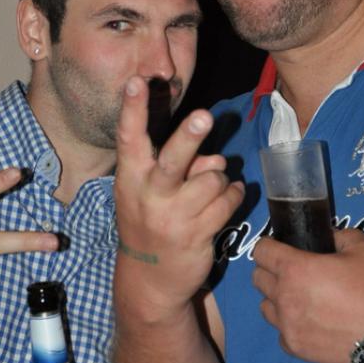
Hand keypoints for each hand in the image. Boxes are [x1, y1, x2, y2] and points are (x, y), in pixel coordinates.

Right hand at [114, 76, 243, 318]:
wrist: (149, 280)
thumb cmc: (149, 223)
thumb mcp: (149, 194)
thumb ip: (178, 168)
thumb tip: (216, 160)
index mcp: (131, 179)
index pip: (129, 138)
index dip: (133, 109)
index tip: (137, 81)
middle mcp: (149, 196)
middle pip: (174, 160)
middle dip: (189, 136)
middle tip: (205, 116)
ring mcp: (173, 218)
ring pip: (213, 179)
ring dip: (220, 179)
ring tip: (211, 189)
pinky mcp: (197, 235)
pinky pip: (228, 201)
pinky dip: (234, 195)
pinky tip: (226, 199)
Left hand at [252, 228, 363, 362]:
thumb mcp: (362, 247)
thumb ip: (339, 235)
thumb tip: (328, 235)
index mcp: (294, 268)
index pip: (260, 251)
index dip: (268, 245)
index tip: (279, 247)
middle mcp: (284, 296)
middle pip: (258, 278)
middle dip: (270, 270)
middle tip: (290, 272)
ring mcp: (287, 324)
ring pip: (265, 306)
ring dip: (276, 299)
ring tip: (298, 298)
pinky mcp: (295, 347)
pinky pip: (280, 333)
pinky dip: (289, 326)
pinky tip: (307, 322)